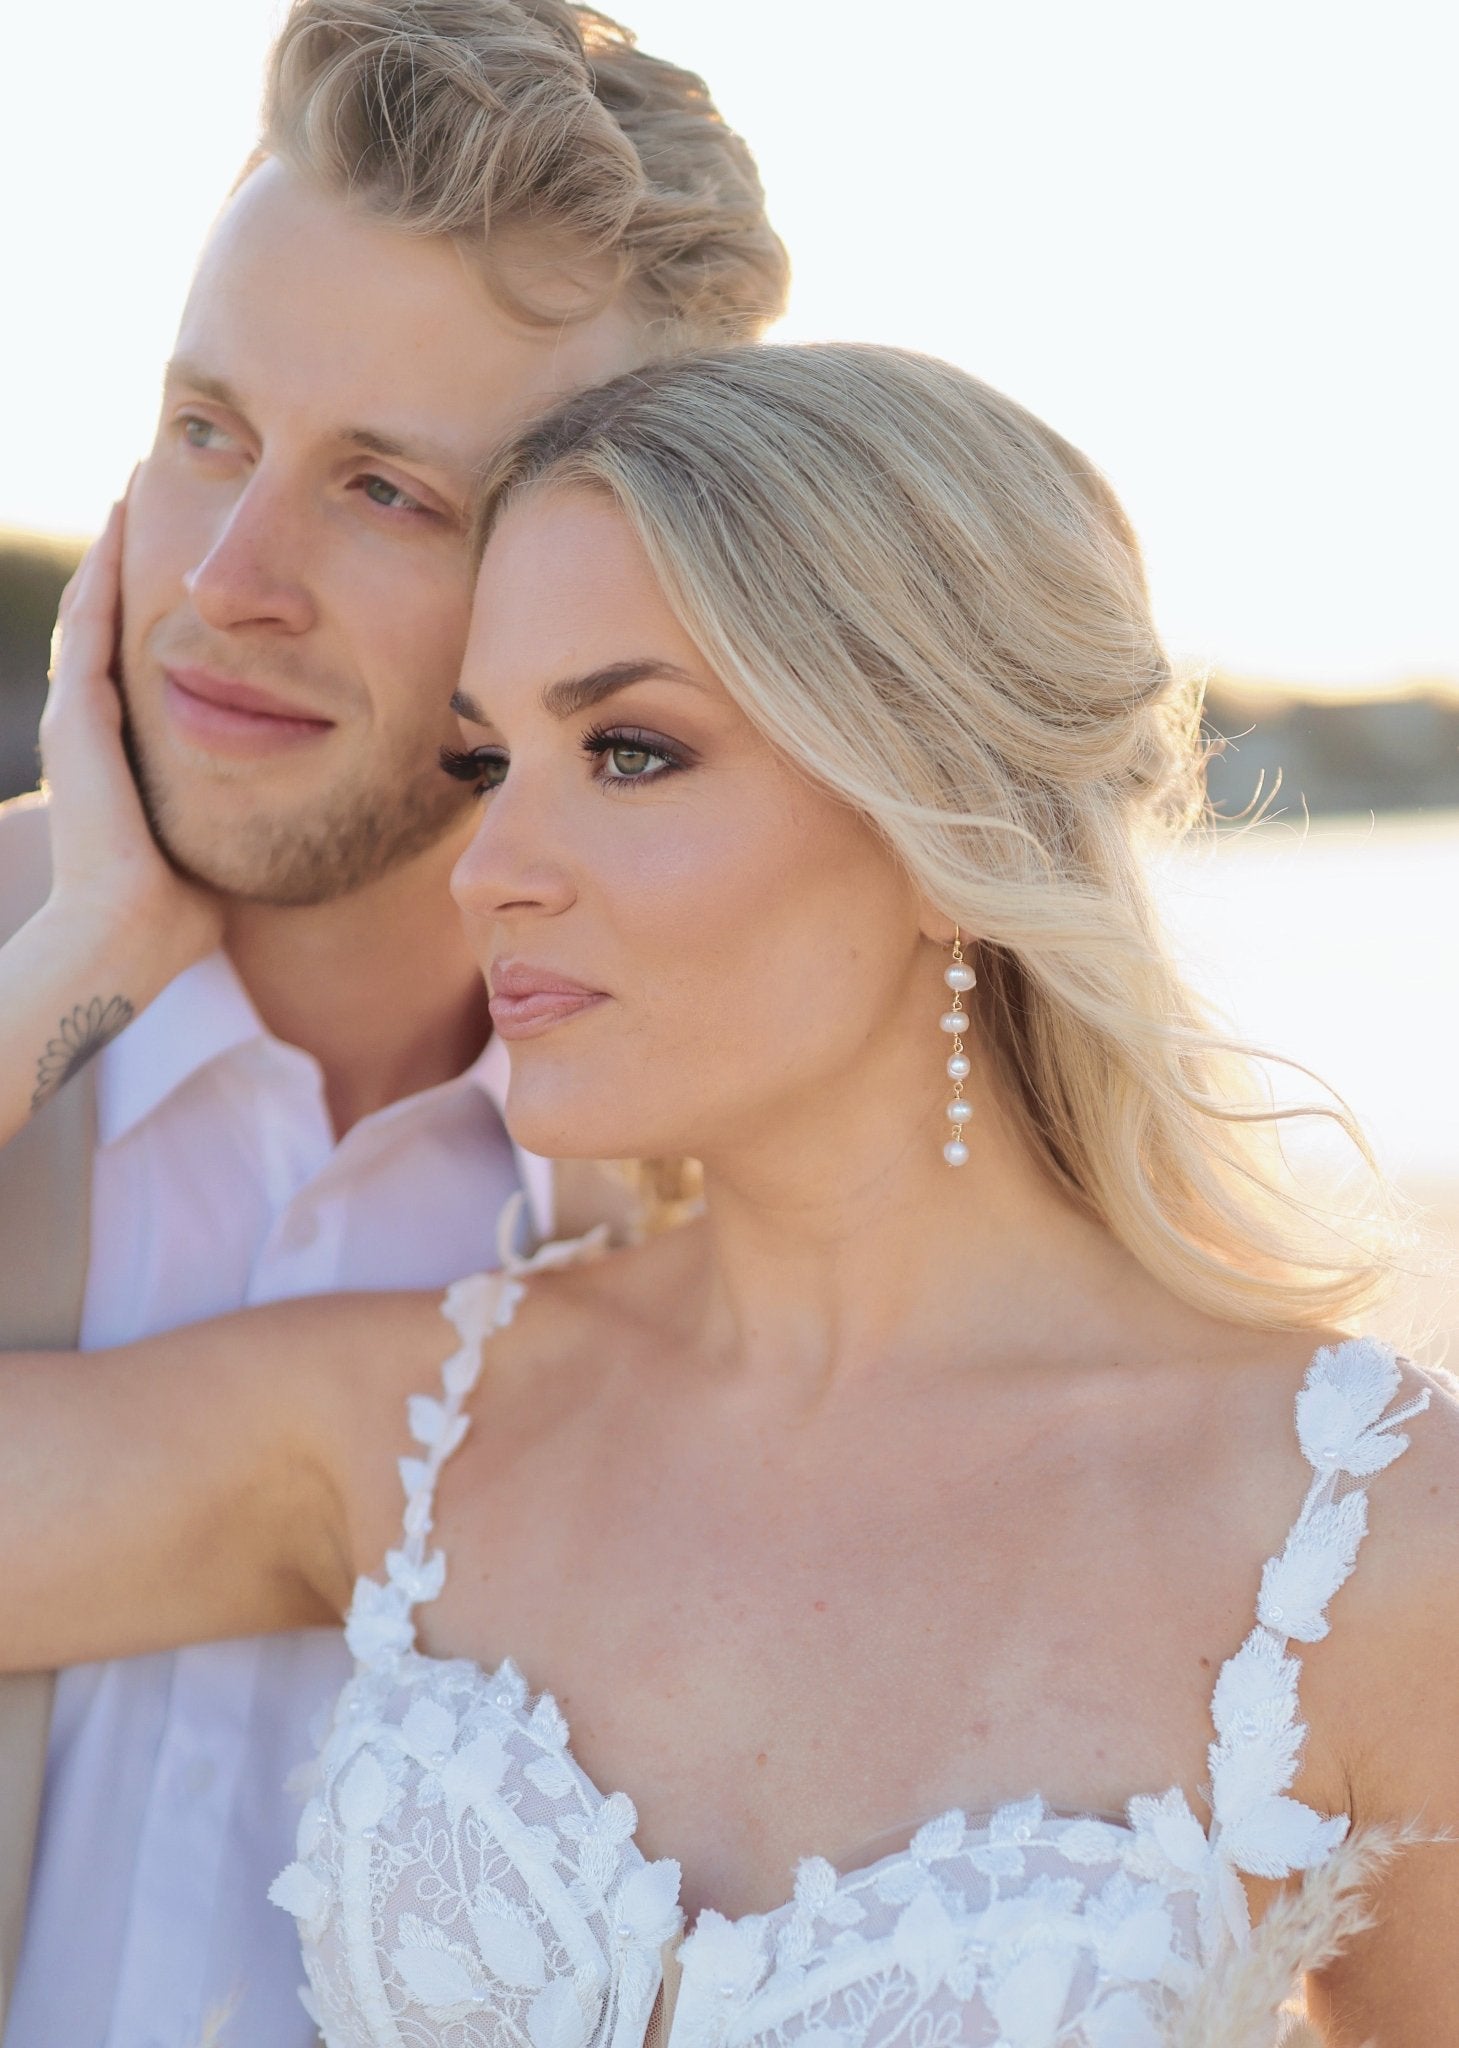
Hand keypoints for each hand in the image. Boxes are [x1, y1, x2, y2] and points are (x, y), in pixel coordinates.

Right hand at [40, 491, 222, 969]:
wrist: (128, 937)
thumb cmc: (181, 912)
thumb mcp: (220, 837)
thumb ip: (246, 811)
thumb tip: (304, 803)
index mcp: (123, 752)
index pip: (138, 660)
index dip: (153, 610)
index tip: (183, 564)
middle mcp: (92, 728)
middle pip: (108, 622)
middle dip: (126, 563)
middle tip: (146, 498)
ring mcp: (77, 720)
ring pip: (93, 611)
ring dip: (110, 551)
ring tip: (130, 492)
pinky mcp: (76, 720)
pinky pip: (90, 626)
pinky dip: (102, 573)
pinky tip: (119, 526)